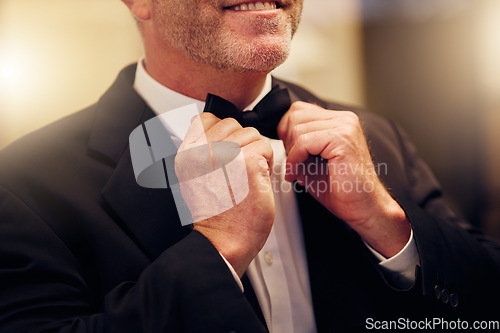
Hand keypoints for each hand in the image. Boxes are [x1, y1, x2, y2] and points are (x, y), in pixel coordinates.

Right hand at [176, 113, 274, 276]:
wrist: (223, 242)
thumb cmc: (214, 215)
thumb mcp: (193, 177)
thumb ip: (198, 149)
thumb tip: (202, 121)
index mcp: (188, 153)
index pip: (208, 119)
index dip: (225, 133)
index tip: (227, 154)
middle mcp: (203, 151)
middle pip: (234, 124)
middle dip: (242, 145)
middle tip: (237, 172)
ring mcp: (225, 155)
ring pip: (252, 134)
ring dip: (256, 154)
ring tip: (246, 177)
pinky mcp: (246, 163)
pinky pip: (265, 147)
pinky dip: (266, 163)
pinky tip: (255, 181)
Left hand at [277, 102, 409, 256]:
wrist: (363, 208)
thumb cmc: (342, 189)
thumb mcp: (313, 161)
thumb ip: (298, 144)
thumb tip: (278, 135)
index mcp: (339, 120)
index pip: (299, 109)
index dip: (286, 130)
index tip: (287, 152)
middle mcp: (344, 119)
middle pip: (296, 115)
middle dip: (286, 141)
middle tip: (292, 163)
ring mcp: (345, 126)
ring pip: (298, 128)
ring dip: (290, 153)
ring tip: (296, 171)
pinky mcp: (342, 139)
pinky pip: (304, 142)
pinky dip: (294, 159)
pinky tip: (296, 174)